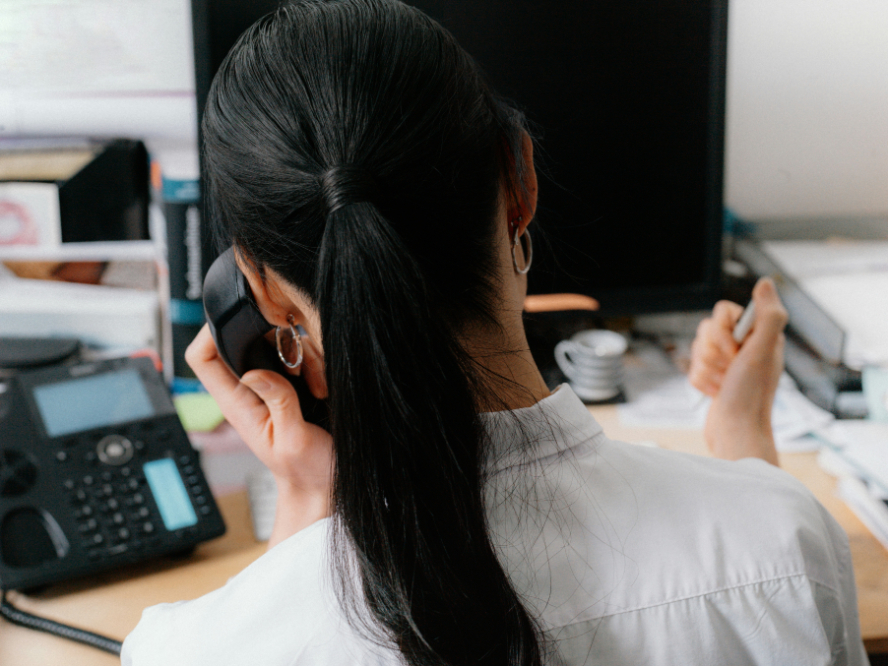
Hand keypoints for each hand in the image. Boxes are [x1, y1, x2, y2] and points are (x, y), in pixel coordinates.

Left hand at [185, 326, 333, 545]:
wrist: (326, 483)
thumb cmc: (306, 471)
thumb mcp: (292, 440)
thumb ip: (277, 402)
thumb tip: (252, 372)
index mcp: (238, 404)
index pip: (202, 359)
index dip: (210, 333)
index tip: (238, 321)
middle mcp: (252, 390)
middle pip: (246, 339)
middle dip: (275, 339)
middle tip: (297, 364)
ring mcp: (274, 385)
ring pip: (280, 343)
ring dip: (304, 356)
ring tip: (316, 388)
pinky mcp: (297, 383)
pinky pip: (304, 355)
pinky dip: (318, 363)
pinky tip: (323, 389)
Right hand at [688, 278, 787, 465]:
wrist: (735, 432)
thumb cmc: (751, 395)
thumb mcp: (762, 351)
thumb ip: (768, 315)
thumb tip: (766, 282)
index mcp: (759, 334)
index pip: (723, 310)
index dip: (722, 331)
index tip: (735, 351)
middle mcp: (744, 346)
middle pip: (706, 330)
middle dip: (712, 353)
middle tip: (730, 371)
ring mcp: (728, 363)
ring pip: (696, 349)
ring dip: (706, 370)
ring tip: (723, 385)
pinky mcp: (713, 378)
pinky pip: (692, 369)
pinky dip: (700, 383)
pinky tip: (716, 394)